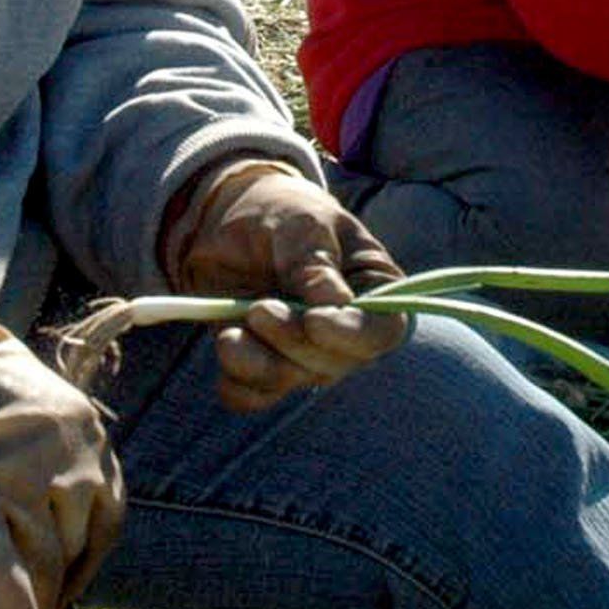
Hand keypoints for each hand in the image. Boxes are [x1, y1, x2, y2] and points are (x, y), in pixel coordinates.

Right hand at [0, 324, 121, 608]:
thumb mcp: (44, 422)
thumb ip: (63, 469)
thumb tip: (65, 549)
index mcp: (90, 435)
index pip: (107, 516)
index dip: (87, 558)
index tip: (68, 584)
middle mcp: (70, 453)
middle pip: (74, 538)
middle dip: (55, 576)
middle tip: (32, 603)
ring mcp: (24, 469)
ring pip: (41, 550)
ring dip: (31, 588)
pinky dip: (6, 591)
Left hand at [165, 159, 407, 411]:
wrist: (227, 222)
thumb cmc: (280, 213)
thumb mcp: (300, 224)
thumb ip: (315, 263)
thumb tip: (338, 304)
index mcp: (373, 289)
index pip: (382, 330)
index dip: (352, 335)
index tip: (314, 321)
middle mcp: (345, 331)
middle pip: (333, 363)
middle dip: (292, 342)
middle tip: (259, 309)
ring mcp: (305, 352)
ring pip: (290, 380)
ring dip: (258, 362)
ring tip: (230, 331)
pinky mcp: (264, 365)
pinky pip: (253, 395)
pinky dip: (235, 381)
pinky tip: (226, 345)